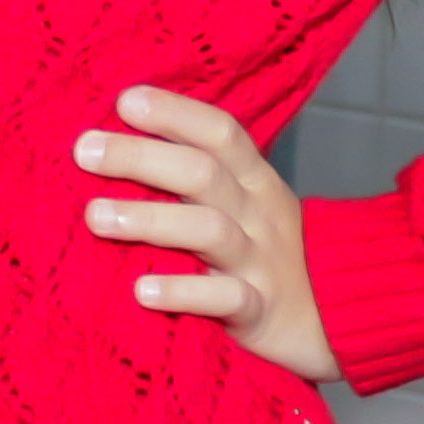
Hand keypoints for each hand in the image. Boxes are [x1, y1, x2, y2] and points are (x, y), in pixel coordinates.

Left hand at [76, 85, 339, 383]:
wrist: (339, 323)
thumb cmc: (270, 258)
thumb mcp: (248, 207)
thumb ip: (199, 178)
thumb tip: (121, 146)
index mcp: (255, 183)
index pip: (220, 133)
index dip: (175, 112)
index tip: (124, 100)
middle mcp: (258, 216)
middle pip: (202, 174)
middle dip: (141, 157)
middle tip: (84, 150)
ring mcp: (260, 263)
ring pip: (210, 230)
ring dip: (151, 220)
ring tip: (96, 216)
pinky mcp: (259, 312)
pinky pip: (224, 298)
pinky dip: (184, 291)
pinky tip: (142, 290)